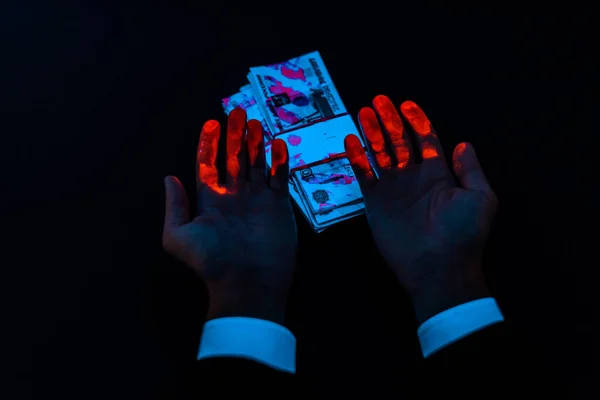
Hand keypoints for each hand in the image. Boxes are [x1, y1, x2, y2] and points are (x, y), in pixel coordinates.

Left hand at [162, 108, 296, 323]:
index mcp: (211, 201)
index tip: (211, 123)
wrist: (247, 283)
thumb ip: (175, 206)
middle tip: (237, 113)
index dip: (209, 144)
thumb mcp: (178, 237)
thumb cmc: (211, 261)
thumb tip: (169, 178)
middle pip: (234, 158)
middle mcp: (234, 197)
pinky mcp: (279, 206)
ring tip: (256, 123)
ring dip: (256, 143)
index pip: (208, 165)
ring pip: (257, 163)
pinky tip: (277, 143)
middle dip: (235, 136)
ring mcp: (258, 200)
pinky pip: (279, 177)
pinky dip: (279, 160)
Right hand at [344, 95, 497, 322]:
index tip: (407, 104)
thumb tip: (464, 145)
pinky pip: (364, 176)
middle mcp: (414, 178)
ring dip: (371, 133)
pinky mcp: (376, 203)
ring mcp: (393, 190)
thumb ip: (470, 170)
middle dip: (389, 120)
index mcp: (438, 174)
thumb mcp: (479, 198)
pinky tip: (351, 141)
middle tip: (379, 100)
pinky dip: (357, 158)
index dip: (416, 120)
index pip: (425, 139)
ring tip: (364, 112)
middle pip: (399, 141)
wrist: (438, 267)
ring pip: (379, 154)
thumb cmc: (463, 234)